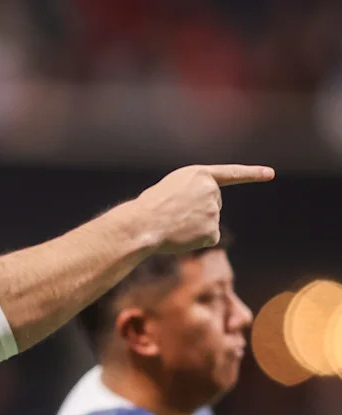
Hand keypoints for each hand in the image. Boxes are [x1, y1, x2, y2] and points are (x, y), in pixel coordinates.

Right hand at [132, 164, 274, 253]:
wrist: (144, 224)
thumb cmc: (149, 207)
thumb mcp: (171, 189)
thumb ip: (192, 194)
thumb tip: (200, 217)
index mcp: (200, 175)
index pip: (231, 174)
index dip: (252, 174)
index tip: (270, 174)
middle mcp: (212, 191)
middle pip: (213, 204)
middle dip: (198, 211)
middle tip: (172, 214)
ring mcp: (214, 212)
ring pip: (208, 222)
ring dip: (193, 226)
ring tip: (171, 224)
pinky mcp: (213, 232)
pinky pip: (207, 238)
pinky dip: (195, 240)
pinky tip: (180, 237)